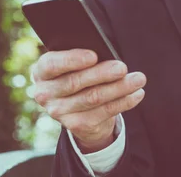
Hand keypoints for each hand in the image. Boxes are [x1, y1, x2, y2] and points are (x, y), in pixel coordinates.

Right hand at [31, 49, 145, 152]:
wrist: (77, 106)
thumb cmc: (79, 72)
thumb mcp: (75, 62)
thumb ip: (85, 57)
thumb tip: (106, 54)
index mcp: (42, 71)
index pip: (52, 64)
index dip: (72, 60)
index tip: (94, 55)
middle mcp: (45, 93)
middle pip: (76, 82)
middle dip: (102, 74)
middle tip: (122, 67)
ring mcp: (58, 112)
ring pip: (93, 98)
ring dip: (119, 88)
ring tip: (138, 79)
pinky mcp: (76, 125)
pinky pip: (104, 112)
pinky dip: (124, 102)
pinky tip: (137, 94)